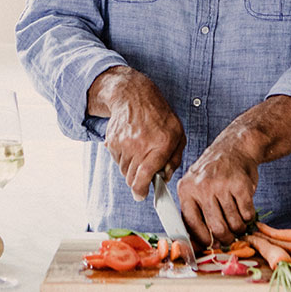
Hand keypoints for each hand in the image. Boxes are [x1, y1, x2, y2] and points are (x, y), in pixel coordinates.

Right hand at [88, 66, 185, 200]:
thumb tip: (165, 177)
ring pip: (124, 171)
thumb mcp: (178, 133)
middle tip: (145, 171)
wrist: (134, 96)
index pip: (145, 176)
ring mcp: (124, 143)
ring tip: (140, 151)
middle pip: (132, 179)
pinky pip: (117, 161)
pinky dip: (124, 158)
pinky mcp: (112, 142)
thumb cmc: (160, 116)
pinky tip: (132, 144)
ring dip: (131, 168)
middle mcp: (141, 144)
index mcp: (162, 143)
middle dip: (138, 180)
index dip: (141, 190)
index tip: (141, 195)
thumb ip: (175, 158)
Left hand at [177, 125, 258, 246]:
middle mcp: (202, 187)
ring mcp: (222, 185)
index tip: (211, 245)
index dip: (203, 240)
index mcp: (186, 189)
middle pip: (216, 227)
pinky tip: (246, 210)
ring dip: (239, 228)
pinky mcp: (241, 184)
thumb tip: (198, 243)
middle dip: (225, 238)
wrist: (236, 146)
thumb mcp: (196, 185)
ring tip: (239, 223)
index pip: (191, 224)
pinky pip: (247, 213)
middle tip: (230, 238)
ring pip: (233, 222)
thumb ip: (195, 210)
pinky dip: (249, 217)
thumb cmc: (215, 171)